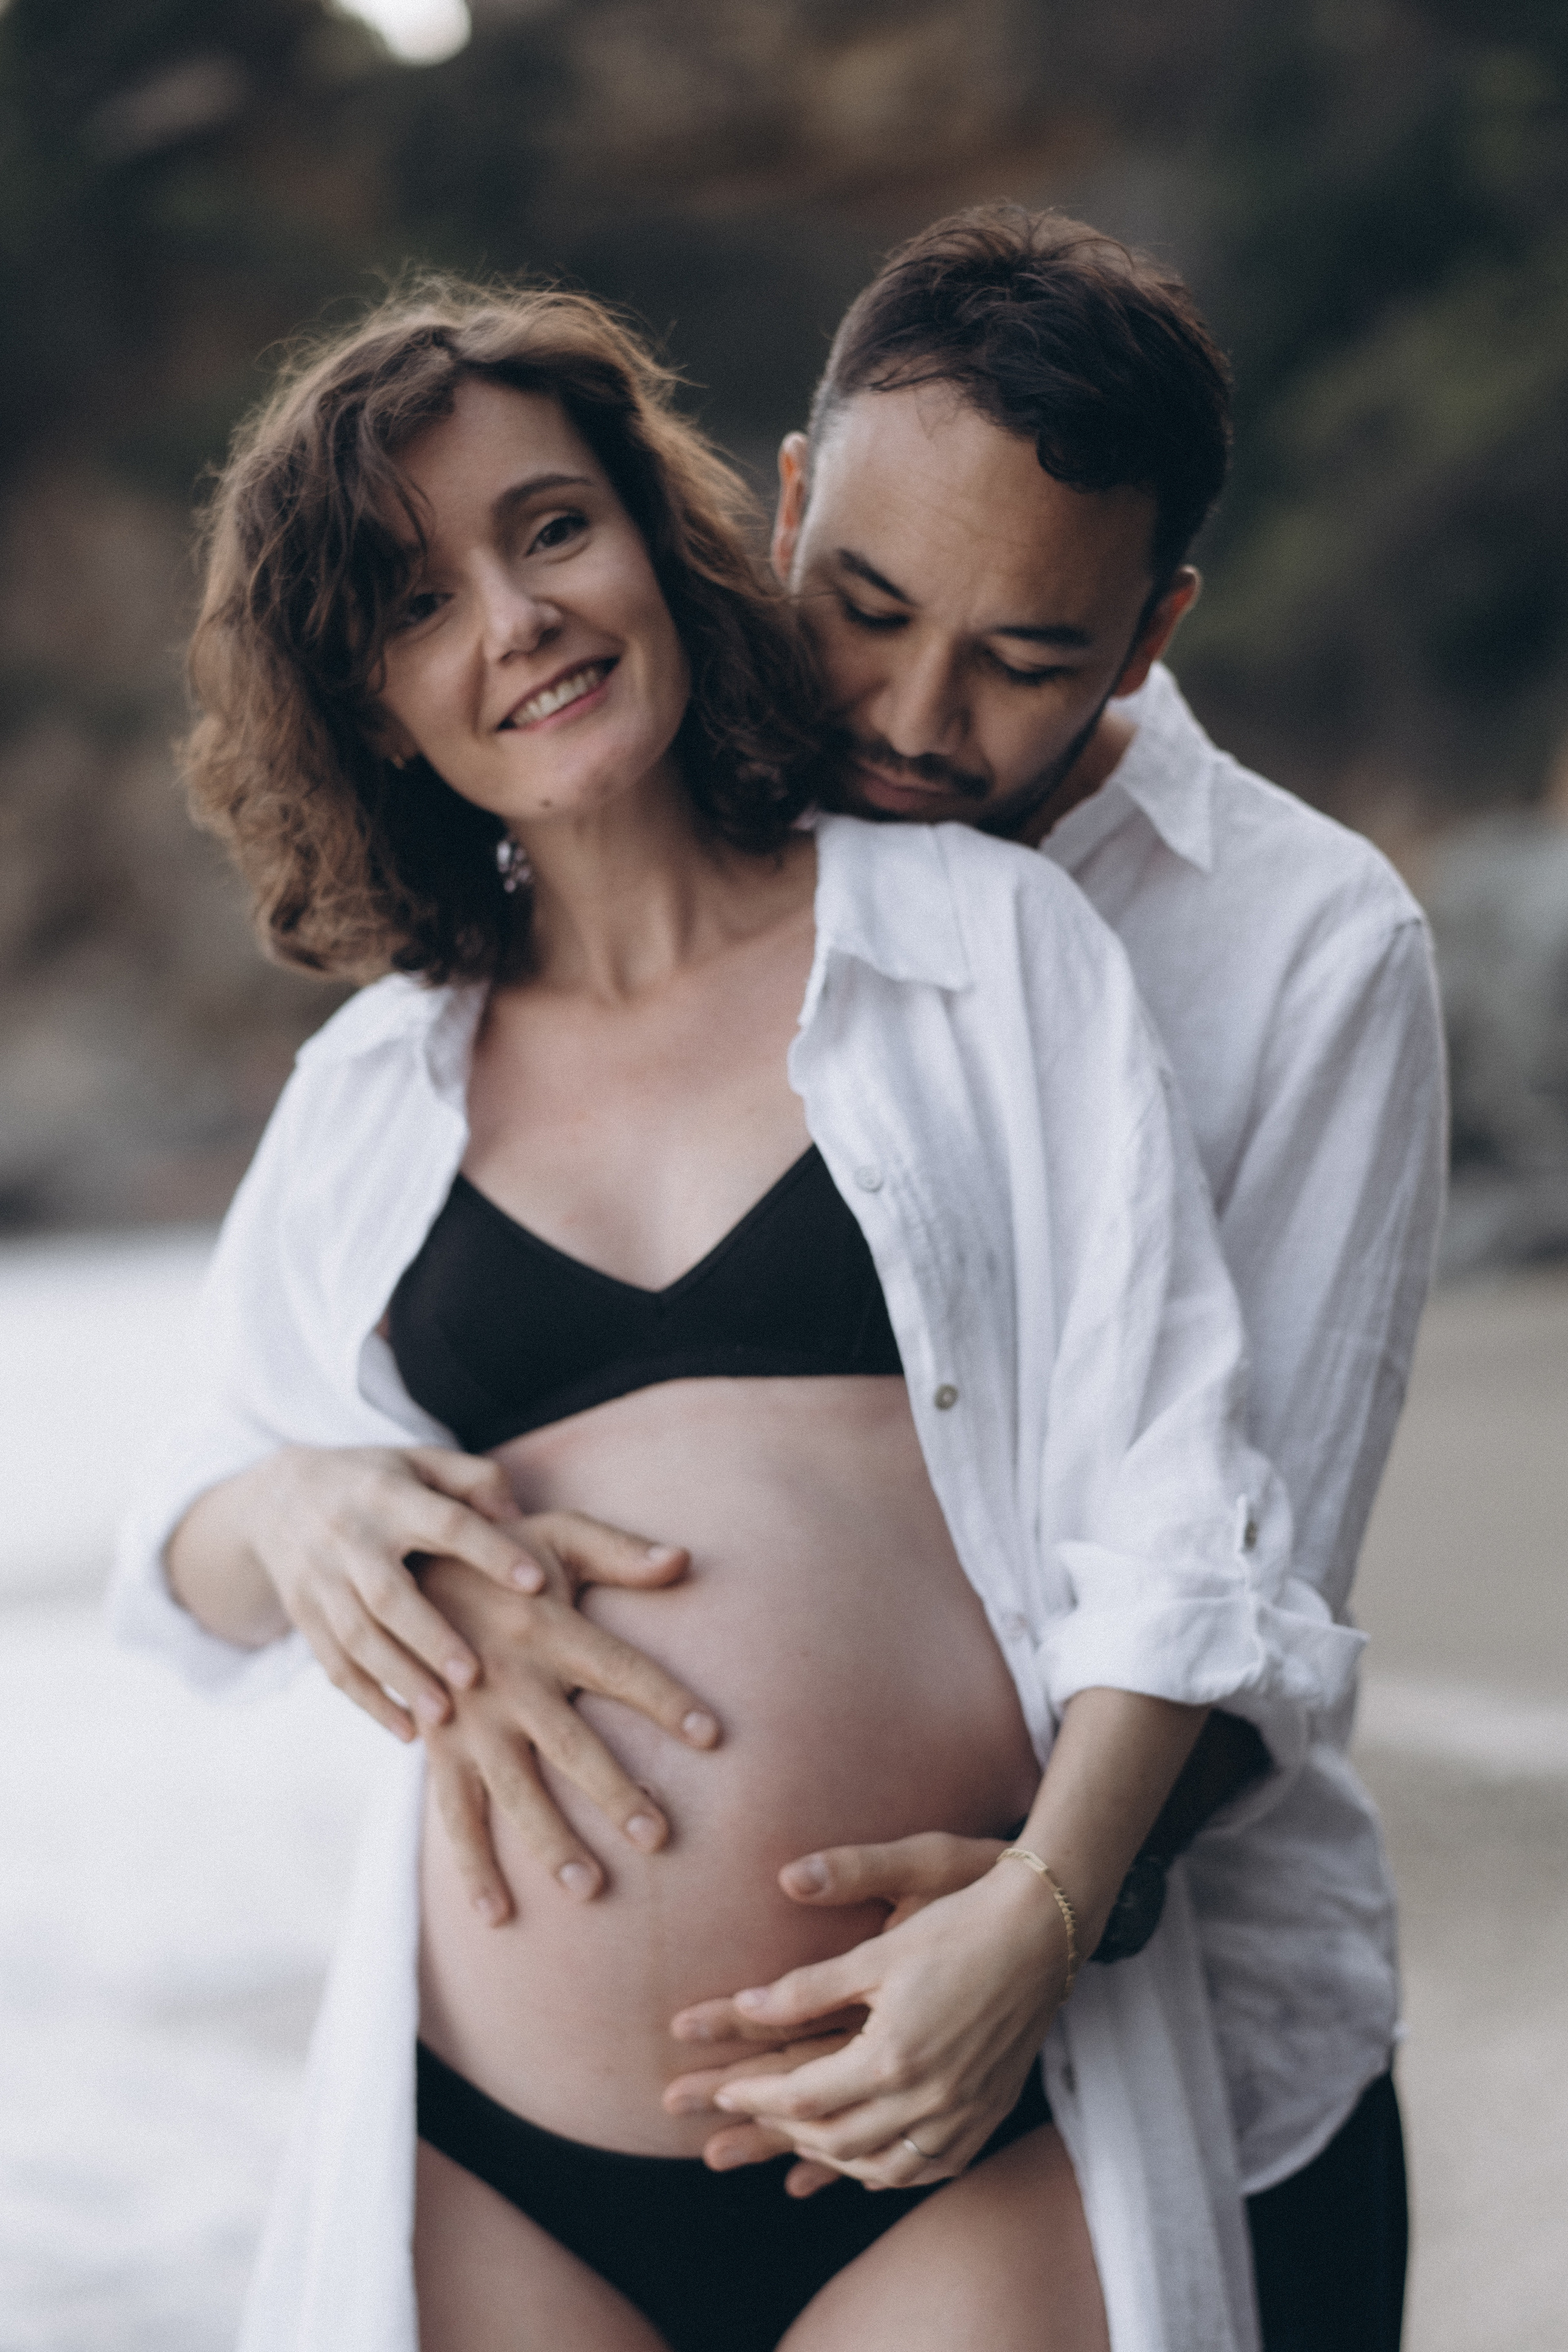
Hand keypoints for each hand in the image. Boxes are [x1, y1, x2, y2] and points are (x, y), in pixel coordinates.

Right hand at [208, 1444, 692, 1742]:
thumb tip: (518, 1514)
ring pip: (357, 1637)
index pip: (444, 1523)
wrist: (277, 1498)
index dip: (490, 1551)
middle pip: (387, 1594)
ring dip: (399, 1679)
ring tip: (443, 1716)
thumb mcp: (422, 1462)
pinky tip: (406, 1731)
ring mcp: (320, 1580)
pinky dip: (368, 1701)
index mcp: (389, 1495)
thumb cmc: (379, 1481)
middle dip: (430, 1637)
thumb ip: (476, 1481)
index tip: (536, 1583)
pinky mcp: (304, 1616)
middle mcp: (349, 1538)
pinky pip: (333, 1665)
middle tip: (474, 1675)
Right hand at [420, 1555, 719, 1918]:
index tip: (713, 1735)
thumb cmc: (498, 1554)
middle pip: (572, 1744)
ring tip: (589, 1888)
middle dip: (613, 1791)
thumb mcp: (556, 1534)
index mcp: (548, 1628)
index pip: (620, 1669)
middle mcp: (510, 1680)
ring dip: (550, 1841)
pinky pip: (455, 1815)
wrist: (401, 1571)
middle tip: (657, 1836)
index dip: (665, 1699)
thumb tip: (683, 1559)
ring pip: (515, 1791)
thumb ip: (619, 1551)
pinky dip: (473, 1867)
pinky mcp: (439, 1748)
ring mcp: (470, 1721)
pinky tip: (497, 1915)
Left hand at [667, 1860, 1067, 2190]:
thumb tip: (746, 2005)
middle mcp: (929, 2099)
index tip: (723, 2089)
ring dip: (834, 2157)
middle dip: (784, 2128)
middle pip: (837, 2139)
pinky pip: (931, 2167)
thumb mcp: (875, 1953)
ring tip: (802, 2135)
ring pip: (882, 2166)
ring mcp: (963, 2114)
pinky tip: (872, 2158)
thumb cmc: (956, 1928)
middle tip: (753, 2109)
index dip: (754, 2096)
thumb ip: (807, 1988)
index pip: (803, 2097)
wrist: (1041, 1932)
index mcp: (892, 2057)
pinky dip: (891, 2169)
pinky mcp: (988, 2113)